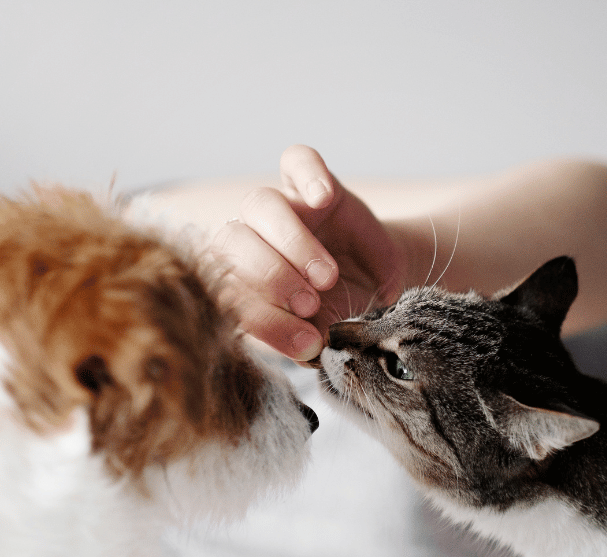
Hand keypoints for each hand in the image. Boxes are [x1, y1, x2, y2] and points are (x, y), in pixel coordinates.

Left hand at [210, 145, 405, 361]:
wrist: (376, 281)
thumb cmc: (342, 308)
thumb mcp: (327, 329)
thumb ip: (309, 336)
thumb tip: (307, 346)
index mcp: (241, 283)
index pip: (230, 293)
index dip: (264, 320)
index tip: (304, 342)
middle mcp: (251, 240)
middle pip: (233, 241)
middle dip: (270, 278)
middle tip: (309, 303)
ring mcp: (278, 207)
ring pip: (259, 205)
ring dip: (292, 243)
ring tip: (326, 276)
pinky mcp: (308, 179)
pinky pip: (297, 160)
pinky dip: (308, 175)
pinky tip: (323, 199)